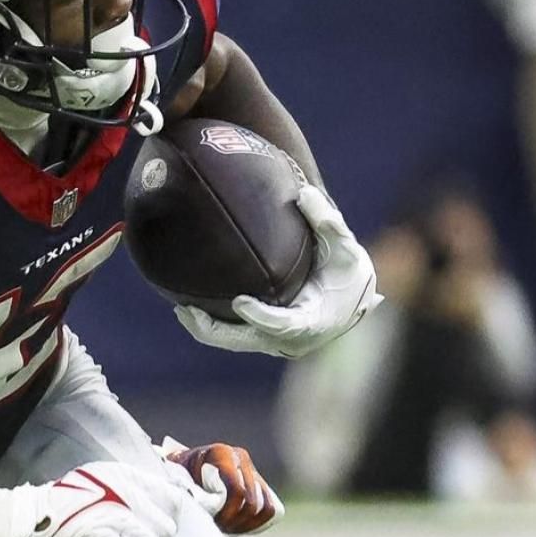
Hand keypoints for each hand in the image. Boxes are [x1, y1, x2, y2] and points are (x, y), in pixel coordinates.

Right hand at [17, 461, 183, 536]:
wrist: (22, 521)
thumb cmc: (61, 509)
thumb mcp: (99, 486)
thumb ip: (131, 492)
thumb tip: (170, 504)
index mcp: (122, 475)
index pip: (171, 495)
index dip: (169, 518)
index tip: (158, 532)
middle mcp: (120, 489)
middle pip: (166, 524)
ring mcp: (110, 512)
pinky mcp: (97, 536)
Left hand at [163, 441, 283, 533]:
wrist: (184, 465)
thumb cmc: (177, 474)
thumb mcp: (180, 478)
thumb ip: (190, 490)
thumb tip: (203, 508)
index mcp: (221, 454)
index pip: (237, 491)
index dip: (229, 512)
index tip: (217, 522)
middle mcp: (240, 458)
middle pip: (251, 502)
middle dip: (236, 521)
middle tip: (220, 528)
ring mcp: (252, 469)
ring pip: (265, 506)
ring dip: (247, 523)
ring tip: (229, 528)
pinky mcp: (258, 481)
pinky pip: (271, 507)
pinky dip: (260, 521)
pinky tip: (242, 527)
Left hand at [176, 185, 382, 357]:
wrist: (354, 299)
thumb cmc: (349, 272)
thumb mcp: (345, 248)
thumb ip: (328, 223)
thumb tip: (304, 193)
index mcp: (314, 321)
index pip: (284, 325)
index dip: (261, 316)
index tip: (239, 301)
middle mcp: (293, 339)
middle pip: (249, 341)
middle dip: (216, 330)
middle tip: (188, 311)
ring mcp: (278, 343)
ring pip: (237, 343)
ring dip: (208, 331)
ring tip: (182, 312)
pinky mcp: (267, 339)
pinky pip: (237, 337)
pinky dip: (216, 327)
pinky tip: (192, 310)